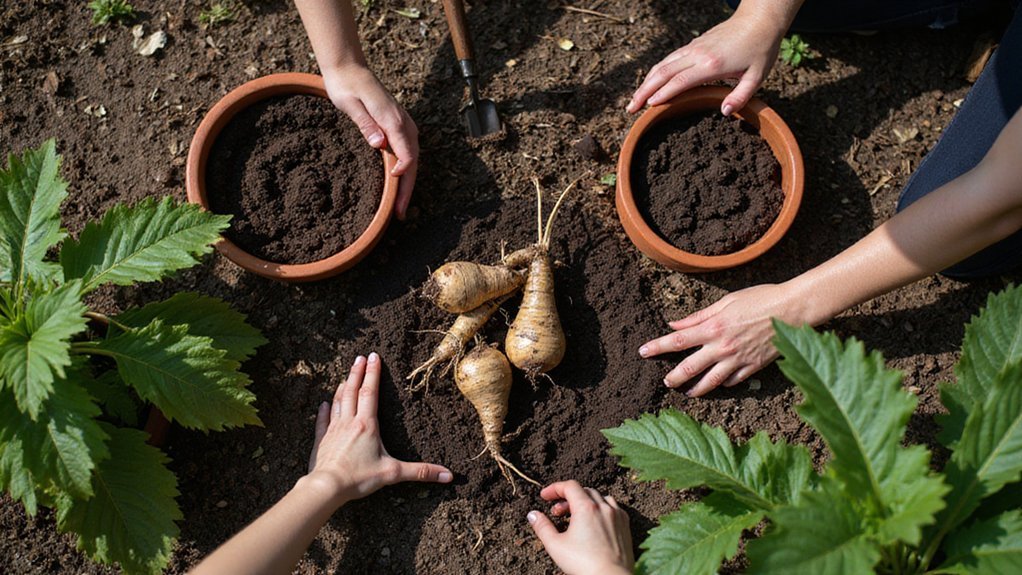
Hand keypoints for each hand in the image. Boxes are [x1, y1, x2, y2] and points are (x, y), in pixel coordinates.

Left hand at [306, 353, 451, 504]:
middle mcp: (349, 422)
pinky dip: (324, 411)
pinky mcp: (321, 440)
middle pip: (353, 391)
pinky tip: (324, 404)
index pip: (370, 392)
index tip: (374, 357)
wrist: (327, 487)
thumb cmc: (359, 478)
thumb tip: (448, 475)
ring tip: (346, 376)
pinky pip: (322, 421)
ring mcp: (333, 430)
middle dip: (357, 372)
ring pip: (338, 402)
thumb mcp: (393, 473)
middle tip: (359, 357)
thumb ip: (421, 472)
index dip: (373, 373)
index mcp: (367, 425)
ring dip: (343, 387)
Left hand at [322, 65, 418, 219]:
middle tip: (400, 212)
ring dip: (408, 183)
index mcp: (392, 119)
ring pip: (412, 157)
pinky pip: (407, 151)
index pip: (407, 151)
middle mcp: (402, 122)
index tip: (394, 184)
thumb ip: (365, 124)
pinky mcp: (398, 125)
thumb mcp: (350, 104)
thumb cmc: (346, 86)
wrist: (349, 68)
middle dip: (408, 188)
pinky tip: (398, 184)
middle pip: (413, 160)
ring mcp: (402, 124)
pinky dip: (405, 170)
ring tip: (400, 206)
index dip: (403, 171)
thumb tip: (379, 144)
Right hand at [527, 481, 633, 574]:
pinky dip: (601, 508)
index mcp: (586, 507)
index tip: (544, 497)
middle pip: (583, 491)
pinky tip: (595, 522)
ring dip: (585, 501)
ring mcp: (617, 515)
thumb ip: (542, 527)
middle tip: (557, 512)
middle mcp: (603, 507)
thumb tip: (533, 515)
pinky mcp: (625, 526)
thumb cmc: (584, 564)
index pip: (569, 486)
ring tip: (576, 516)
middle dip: (567, 498)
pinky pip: (613, 508)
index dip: (554, 488)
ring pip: (599, 498)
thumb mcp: (555, 545)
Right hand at [627, 9, 786, 115]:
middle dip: (644, 91)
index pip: (680, 81)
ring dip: (646, 82)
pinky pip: (669, 59)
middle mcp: (698, 54)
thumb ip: (741, 96)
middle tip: (630, 108)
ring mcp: (694, 47)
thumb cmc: (760, 49)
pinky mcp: (694, 44)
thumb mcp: (757, 76)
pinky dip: (656, 72)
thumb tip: (724, 113)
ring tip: (633, 99)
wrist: (759, 20)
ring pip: (662, 64)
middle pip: (663, 72)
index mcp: (712, 65)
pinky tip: (649, 82)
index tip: (647, 107)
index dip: (662, 94)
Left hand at [640, 283, 813, 396]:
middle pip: (690, 367)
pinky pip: (734, 380)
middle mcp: (722, 347)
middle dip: (674, 377)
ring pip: (711, 381)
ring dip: (696, 388)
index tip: (643, 352)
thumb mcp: (726, 302)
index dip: (658, 347)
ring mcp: (738, 360)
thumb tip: (674, 324)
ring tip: (688, 392)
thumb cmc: (759, 299)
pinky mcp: (753, 367)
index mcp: (713, 328)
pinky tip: (719, 384)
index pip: (677, 340)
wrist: (792, 310)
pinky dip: (724, 383)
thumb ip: (698, 316)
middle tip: (665, 382)